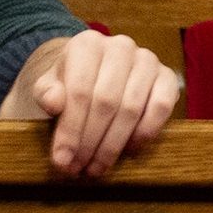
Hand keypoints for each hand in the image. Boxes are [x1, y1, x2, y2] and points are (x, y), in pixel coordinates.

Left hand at [0, 30, 184, 177]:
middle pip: (106, 102)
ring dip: (113, 144)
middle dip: (90, 141)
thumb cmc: (69, 84)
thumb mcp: (48, 86)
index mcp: (87, 44)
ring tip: (97, 167)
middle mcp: (120, 46)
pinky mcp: (167, 76)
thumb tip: (54, 103)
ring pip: (132, 108)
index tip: (62, 159)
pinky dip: (145, 133)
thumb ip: (46, 93)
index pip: (80, 91)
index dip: (71, 129)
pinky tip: (128, 150)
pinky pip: (161, 107)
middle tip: (78, 168)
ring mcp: (147, 60)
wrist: (96, 74)